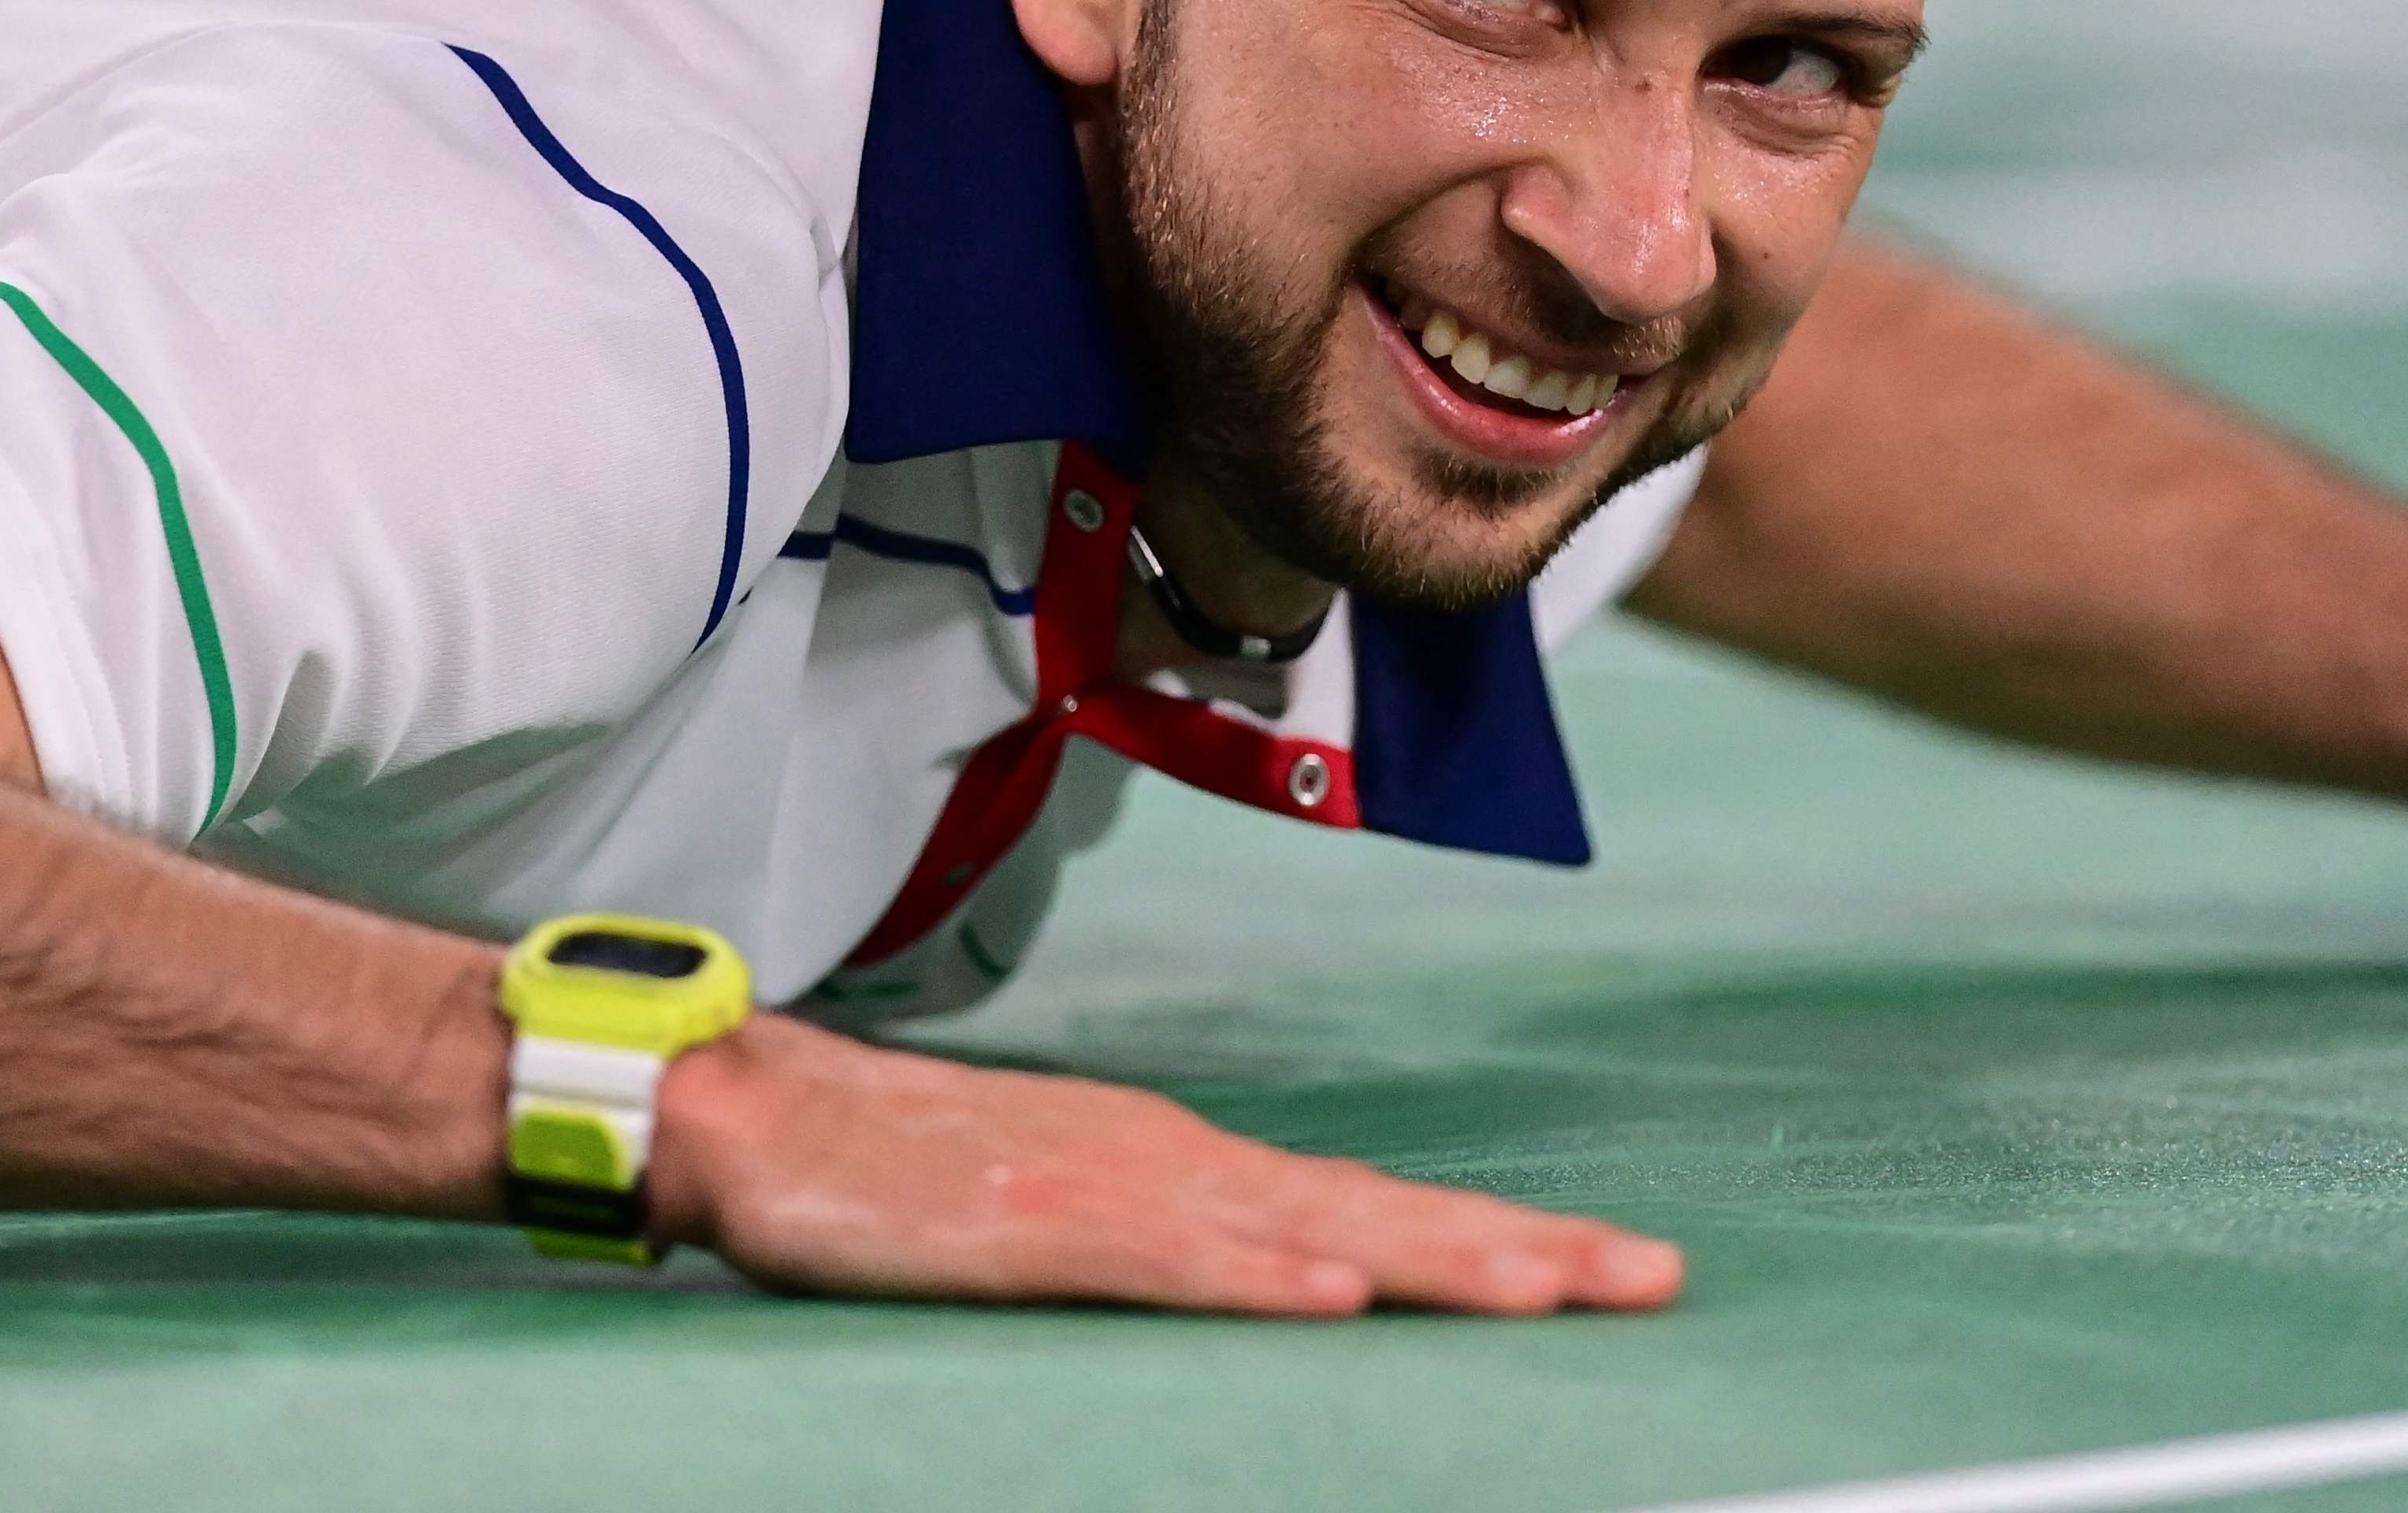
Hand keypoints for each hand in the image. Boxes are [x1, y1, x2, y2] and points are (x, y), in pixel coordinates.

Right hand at [645, 1012, 1685, 1314]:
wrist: (752, 1114)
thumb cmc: (903, 1176)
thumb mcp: (1063, 1214)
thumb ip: (1168, 1246)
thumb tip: (1285, 1281)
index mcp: (1189, 1170)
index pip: (1372, 1212)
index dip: (1498, 1244)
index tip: (1618, 1270)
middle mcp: (1175, 1166)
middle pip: (1376, 1214)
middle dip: (1521, 1252)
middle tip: (1654, 1280)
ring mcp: (1107, 1187)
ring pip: (1301, 1229)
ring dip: (1428, 1260)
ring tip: (1546, 1288)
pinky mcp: (1029, 1222)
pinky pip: (1163, 1260)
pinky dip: (1254, 1275)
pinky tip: (1329, 1294)